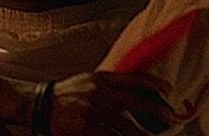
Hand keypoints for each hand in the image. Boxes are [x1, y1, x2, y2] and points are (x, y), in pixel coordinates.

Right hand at [50, 70, 175, 135]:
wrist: (37, 105)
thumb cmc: (65, 94)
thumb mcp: (87, 81)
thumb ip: (108, 84)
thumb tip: (132, 89)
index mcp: (101, 78)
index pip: (134, 77)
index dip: (153, 83)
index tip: (169, 90)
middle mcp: (98, 91)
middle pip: (134, 100)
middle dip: (156, 110)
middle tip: (170, 117)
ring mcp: (92, 110)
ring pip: (124, 124)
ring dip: (141, 133)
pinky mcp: (85, 127)